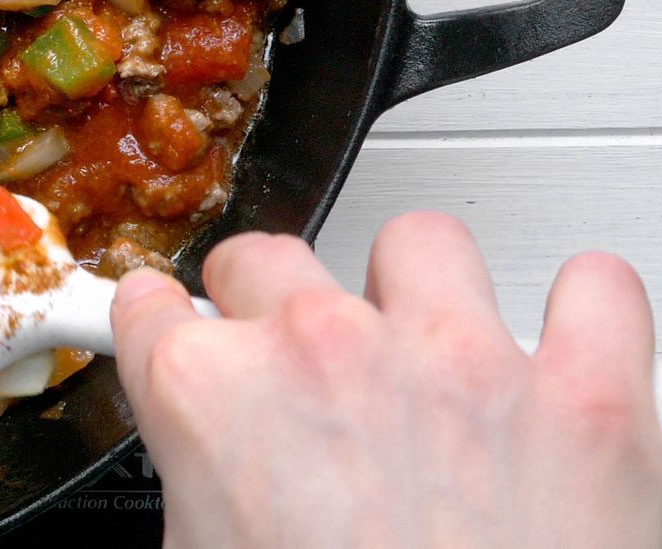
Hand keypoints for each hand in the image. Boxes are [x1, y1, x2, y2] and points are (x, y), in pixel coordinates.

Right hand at [111, 214, 661, 547]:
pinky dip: (587, 314)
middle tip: (301, 382)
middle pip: (264, 258)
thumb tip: (220, 500)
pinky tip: (566, 348)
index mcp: (209, 397)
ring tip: (430, 356)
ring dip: (417, 291)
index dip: (164, 336)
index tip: (183, 353)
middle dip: (271, 309)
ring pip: (419, 243)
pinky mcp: (587, 394)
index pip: (146, 304)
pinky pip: (598, 290)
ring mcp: (457, 358)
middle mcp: (321, 349)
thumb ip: (200, 502)